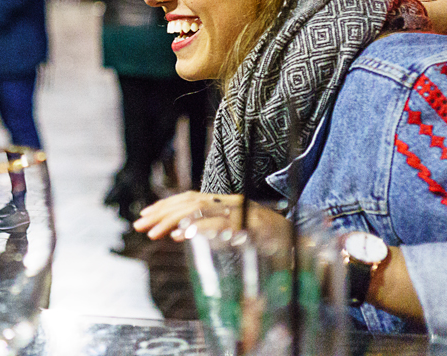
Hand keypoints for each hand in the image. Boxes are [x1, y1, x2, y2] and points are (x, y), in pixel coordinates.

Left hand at [132, 191, 286, 241]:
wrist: (307, 247)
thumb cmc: (273, 244)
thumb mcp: (236, 235)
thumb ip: (209, 231)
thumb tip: (180, 235)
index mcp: (226, 204)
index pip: (188, 198)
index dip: (164, 206)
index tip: (144, 216)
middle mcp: (233, 203)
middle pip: (189, 201)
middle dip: (161, 213)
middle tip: (139, 225)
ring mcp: (244, 214)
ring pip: (201, 209)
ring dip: (174, 220)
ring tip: (154, 233)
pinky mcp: (255, 228)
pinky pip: (226, 225)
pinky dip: (204, 228)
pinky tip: (186, 235)